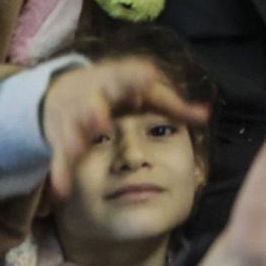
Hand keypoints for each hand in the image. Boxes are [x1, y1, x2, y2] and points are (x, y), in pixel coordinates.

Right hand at [40, 58, 210, 199]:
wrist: (65, 88)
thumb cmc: (118, 92)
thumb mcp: (145, 95)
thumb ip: (174, 106)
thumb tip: (207, 114)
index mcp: (115, 81)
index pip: (125, 75)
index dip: (134, 76)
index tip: (146, 74)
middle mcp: (90, 96)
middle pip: (91, 101)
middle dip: (95, 110)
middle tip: (100, 121)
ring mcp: (72, 117)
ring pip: (71, 128)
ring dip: (74, 140)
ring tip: (76, 151)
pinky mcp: (60, 138)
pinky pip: (59, 157)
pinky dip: (61, 173)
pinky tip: (62, 191)